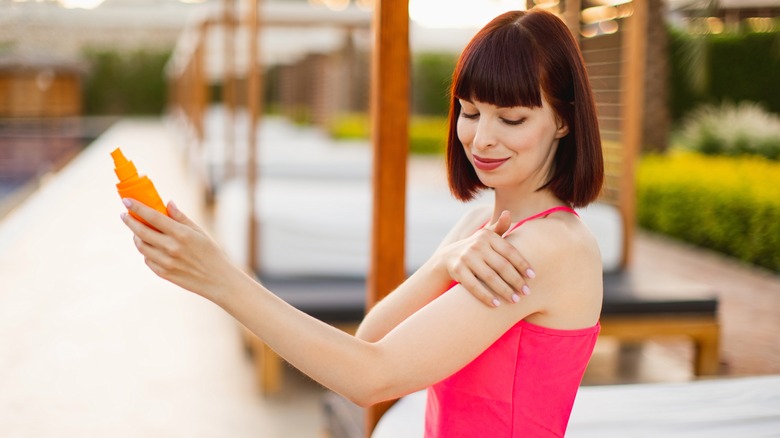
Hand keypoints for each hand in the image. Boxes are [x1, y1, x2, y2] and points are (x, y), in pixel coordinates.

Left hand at [119, 198, 239, 300]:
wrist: (217, 280)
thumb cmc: (211, 253)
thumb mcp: (199, 232)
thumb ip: (181, 217)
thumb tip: (167, 203)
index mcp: (181, 234)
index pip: (153, 217)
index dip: (137, 207)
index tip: (127, 200)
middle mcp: (171, 247)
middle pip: (141, 231)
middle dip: (130, 221)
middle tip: (125, 214)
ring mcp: (166, 262)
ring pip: (141, 246)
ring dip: (136, 236)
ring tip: (138, 231)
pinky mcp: (163, 273)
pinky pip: (147, 259)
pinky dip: (146, 251)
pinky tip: (151, 246)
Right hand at [440, 210, 534, 306]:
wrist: (448, 257)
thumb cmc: (476, 248)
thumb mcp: (486, 236)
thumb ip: (499, 228)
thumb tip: (507, 213)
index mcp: (487, 236)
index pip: (509, 251)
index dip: (522, 264)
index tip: (533, 276)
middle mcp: (476, 245)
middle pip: (501, 266)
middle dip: (516, 280)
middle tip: (526, 292)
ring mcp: (466, 258)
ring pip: (489, 277)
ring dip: (504, 290)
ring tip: (515, 300)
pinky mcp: (457, 270)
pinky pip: (474, 286)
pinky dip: (485, 296)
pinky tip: (496, 304)